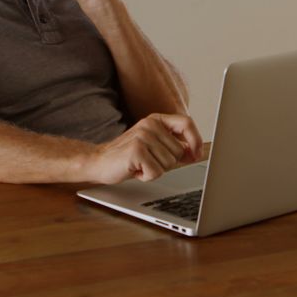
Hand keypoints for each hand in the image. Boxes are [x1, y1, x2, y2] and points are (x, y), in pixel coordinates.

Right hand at [87, 114, 203, 183]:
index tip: (197, 154)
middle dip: (168, 163)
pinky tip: (135, 170)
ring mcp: (143, 136)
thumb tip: (196, 152)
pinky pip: (156, 172)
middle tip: (148, 161)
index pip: (186, 123)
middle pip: (179, 151)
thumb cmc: (128, 156)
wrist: (99, 162)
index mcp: (156, 120)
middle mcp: (150, 125)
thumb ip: (173, 144)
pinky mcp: (137, 151)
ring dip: (156, 170)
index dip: (196, 140)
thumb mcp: (153, 145)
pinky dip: (147, 176)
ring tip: (141, 165)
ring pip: (169, 163)